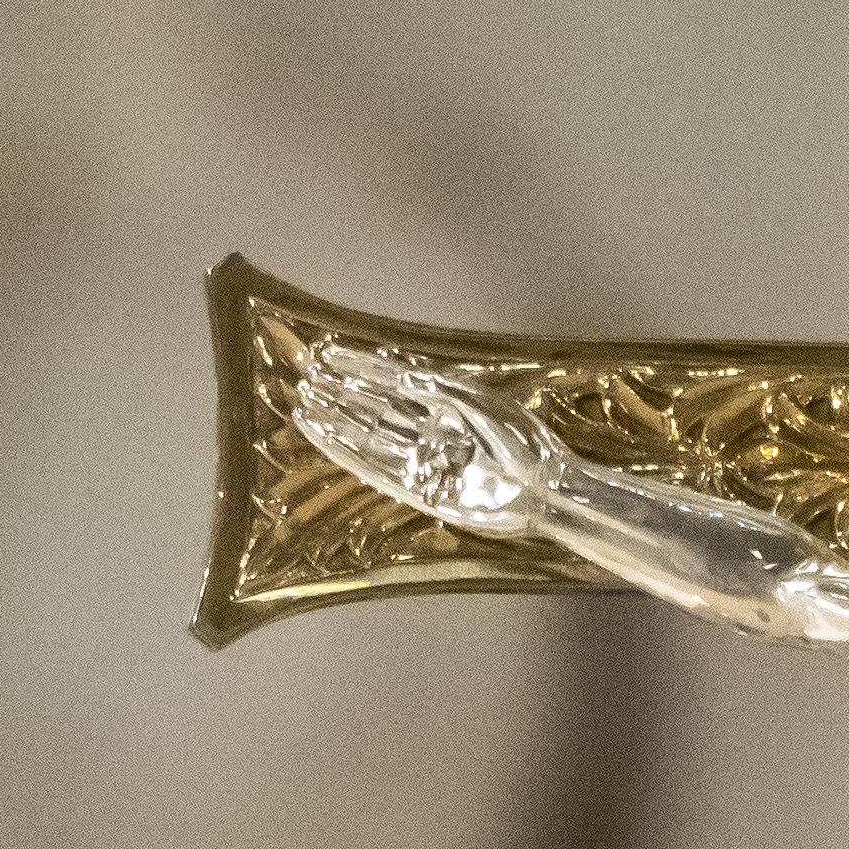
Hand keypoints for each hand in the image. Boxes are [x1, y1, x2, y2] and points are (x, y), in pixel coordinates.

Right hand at [295, 341, 561, 531]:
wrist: (544, 489)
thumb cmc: (523, 443)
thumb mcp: (483, 405)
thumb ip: (439, 389)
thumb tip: (402, 369)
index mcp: (444, 406)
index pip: (391, 382)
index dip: (358, 369)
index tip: (326, 355)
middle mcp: (428, 433)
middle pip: (374, 408)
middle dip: (340, 392)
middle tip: (303, 376)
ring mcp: (423, 462)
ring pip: (369, 437)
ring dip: (337, 420)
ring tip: (305, 403)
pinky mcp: (421, 493)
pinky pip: (378, 471)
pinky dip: (350, 455)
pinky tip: (327, 438)